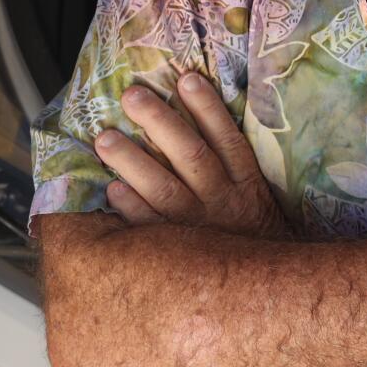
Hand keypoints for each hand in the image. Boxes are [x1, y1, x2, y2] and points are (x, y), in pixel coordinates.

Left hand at [93, 73, 287, 235]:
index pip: (227, 139)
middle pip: (191, 156)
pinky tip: (111, 188)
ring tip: (105, 138)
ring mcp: (198, 227)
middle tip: (132, 95)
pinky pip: (150, 228)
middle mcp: (222, 201)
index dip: (207, 108)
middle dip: (160, 123)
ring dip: (133, 162)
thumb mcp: (258, 196)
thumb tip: (202, 118)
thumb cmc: (253, 234)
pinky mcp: (177, 251)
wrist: (261, 288)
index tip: (187, 79)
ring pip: (165, 189)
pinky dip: (132, 208)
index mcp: (246, 184)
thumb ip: (235, 165)